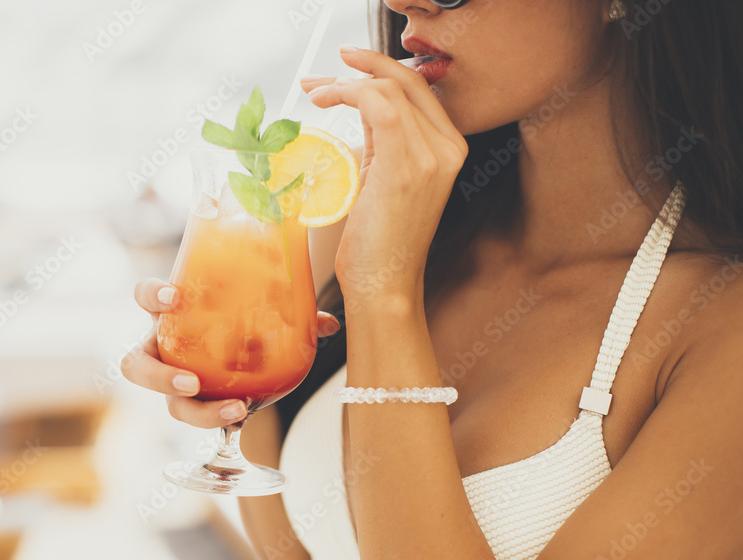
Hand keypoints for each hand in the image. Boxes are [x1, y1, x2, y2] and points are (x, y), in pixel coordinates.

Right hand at [121, 278, 341, 426]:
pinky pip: (199, 417)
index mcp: (170, 314)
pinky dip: (221, 421)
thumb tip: (328, 323)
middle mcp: (162, 348)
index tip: (174, 298)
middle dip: (158, 377)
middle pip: (137, 366)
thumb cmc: (235, 316)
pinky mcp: (193, 403)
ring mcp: (174, 379)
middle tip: (192, 383)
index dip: (153, 296)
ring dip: (195, 412)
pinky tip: (244, 420)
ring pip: (166, 404)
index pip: (146, 297)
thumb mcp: (255, 306)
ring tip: (234, 411)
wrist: (232, 342)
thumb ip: (289, 311)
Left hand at [301, 47, 467, 302]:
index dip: (380, 69)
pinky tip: (325, 101)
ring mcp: (431, 156)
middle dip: (359, 67)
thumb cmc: (380, 241)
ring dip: (344, 83)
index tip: (343, 68)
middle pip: (405, 81)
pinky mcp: (405, 166)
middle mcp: (448, 148)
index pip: (418, 88)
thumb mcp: (385, 177)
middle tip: (320, 77)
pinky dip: (348, 93)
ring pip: (388, 89)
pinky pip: (378, 105)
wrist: (385, 285)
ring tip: (315, 93)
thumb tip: (365, 101)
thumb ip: (384, 138)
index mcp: (449, 149)